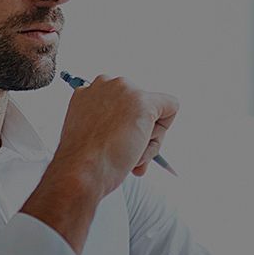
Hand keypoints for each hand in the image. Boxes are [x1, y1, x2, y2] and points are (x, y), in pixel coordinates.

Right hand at [51, 75, 177, 192]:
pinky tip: (141, 145)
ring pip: (153, 110)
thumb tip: (125, 127)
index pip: (121, 102)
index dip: (122, 125)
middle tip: (125, 151)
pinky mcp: (144, 102)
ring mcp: (126, 92)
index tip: (114, 140)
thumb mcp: (87, 131)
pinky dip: (164, 129)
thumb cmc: (83, 159)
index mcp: (89, 90)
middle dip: (137, 129)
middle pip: (138, 104)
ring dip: (146, 137)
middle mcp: (107, 84)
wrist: (82, 170)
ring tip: (128, 155)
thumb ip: (104, 122)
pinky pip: (171, 106)